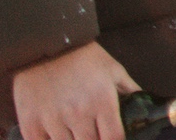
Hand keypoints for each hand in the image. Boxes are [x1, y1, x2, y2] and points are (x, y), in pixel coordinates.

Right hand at [12, 41, 138, 139]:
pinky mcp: (31, 124)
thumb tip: (144, 106)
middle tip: (92, 132)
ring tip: (74, 131)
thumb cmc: (84, 57)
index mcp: (103, 101)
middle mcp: (79, 113)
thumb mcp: (114, 70)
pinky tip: (55, 134)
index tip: (111, 137)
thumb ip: (130, 91)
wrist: (47, 45)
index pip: (114, 138)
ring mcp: (54, 120)